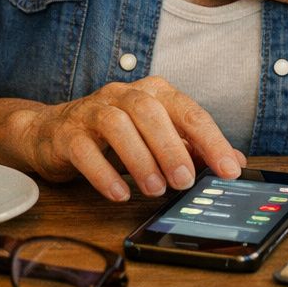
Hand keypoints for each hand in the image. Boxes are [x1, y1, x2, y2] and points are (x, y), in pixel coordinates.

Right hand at [12, 76, 245, 201]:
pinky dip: (103, 173)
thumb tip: (235, 163)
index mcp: (153, 93)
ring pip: (118, 126)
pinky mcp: (67, 133)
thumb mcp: (157, 138)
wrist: (52, 133)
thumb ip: (193, 147)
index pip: (188, 111)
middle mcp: (123, 95)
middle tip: (185, 181)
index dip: (212, 140)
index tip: (230, 170)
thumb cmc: (113, 136)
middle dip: (171, 148)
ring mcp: (92, 111)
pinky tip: (119, 193)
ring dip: (140, 160)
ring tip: (154, 190)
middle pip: (151, 112)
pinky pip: (84, 149)